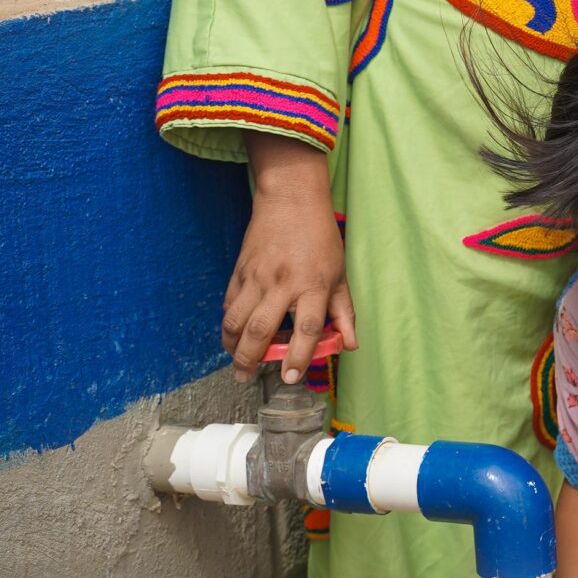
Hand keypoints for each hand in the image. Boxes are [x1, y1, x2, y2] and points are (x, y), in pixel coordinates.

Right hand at [220, 140, 355, 382]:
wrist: (290, 200)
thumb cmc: (320, 237)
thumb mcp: (340, 274)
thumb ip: (343, 312)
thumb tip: (350, 344)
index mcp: (313, 284)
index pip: (306, 328)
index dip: (299, 356)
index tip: (291, 376)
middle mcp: (282, 283)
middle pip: (261, 330)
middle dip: (250, 359)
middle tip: (247, 377)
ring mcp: (257, 277)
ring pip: (236, 320)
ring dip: (232, 346)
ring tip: (236, 361)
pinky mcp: (239, 271)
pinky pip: (228, 304)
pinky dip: (227, 324)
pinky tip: (233, 334)